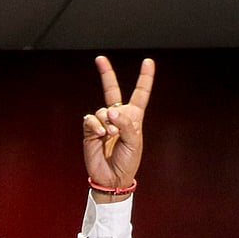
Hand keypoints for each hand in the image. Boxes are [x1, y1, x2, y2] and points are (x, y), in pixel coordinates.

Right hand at [82, 56, 154, 191]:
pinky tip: (101, 135)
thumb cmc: (128, 160)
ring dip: (107, 122)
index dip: (144, 78)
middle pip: (111, 90)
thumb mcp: (134, 141)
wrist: (112, 178)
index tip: (148, 62)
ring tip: (110, 136)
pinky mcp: (90, 131)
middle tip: (99, 59)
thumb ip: (125, 123)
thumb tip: (110, 111)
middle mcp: (117, 116)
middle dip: (106, 74)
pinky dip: (96, 126)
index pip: (140, 93)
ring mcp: (103, 123)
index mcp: (134, 117)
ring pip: (102, 110)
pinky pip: (91, 120)